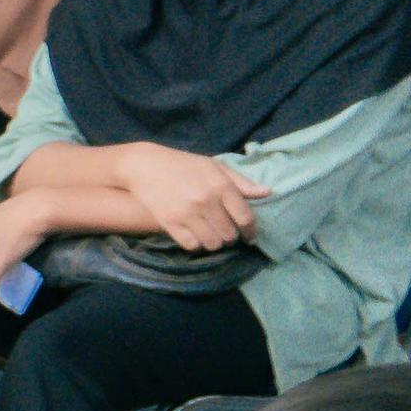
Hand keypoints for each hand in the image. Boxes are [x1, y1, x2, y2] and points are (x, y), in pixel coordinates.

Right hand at [113, 143, 256, 251]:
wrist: (144, 166)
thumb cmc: (183, 164)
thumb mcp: (213, 166)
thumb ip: (240, 182)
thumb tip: (267, 192)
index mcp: (220, 186)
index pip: (245, 218)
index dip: (251, 231)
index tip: (249, 236)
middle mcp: (206, 201)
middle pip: (229, 234)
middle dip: (231, 237)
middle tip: (226, 233)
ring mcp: (187, 214)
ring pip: (212, 243)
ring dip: (215, 243)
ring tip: (211, 236)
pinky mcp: (170, 223)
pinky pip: (192, 245)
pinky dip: (197, 245)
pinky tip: (196, 236)